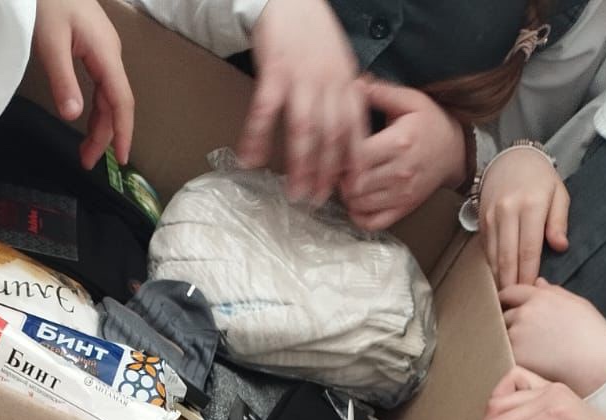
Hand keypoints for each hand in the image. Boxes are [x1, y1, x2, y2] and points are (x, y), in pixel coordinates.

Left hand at [33, 0, 133, 168]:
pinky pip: (101, 85)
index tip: (120, 161)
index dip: (123, 133)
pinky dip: (96, 108)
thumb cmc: (48, 1)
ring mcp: (103, 51)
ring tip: (85, 150)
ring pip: (108, 96)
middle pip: (115, 103)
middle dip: (105, 136)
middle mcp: (110, 54)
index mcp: (105, 53)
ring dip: (100, 125)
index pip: (121, 101)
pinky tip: (87, 119)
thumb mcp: (50, 41)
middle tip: (87, 162)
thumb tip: (72, 117)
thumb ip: (62, 79)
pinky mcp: (94, 49)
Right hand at [240, 0, 359, 204]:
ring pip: (304, 129)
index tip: (351, 188)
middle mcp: (328, 82)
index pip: (355, 128)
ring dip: (299, 164)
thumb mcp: (339, 63)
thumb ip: (342, 95)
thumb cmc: (311, 32)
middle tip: (317, 201)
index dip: (354, 161)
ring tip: (293, 191)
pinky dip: (257, 137)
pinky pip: (266, 110)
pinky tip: (250, 159)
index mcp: (346, 82)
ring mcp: (302, 77)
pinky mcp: (275, 70)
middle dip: (325, 172)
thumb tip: (342, 133)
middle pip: (331, 136)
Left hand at [340, 79, 468, 231]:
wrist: (456, 151)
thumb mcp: (411, 100)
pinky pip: (373, 222)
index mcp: (400, 142)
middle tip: (337, 166)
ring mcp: (403, 194)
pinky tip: (357, 200)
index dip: (339, 154)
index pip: (357, 156)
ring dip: (346, 195)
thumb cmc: (431, 123)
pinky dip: (358, 215)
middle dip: (339, 176)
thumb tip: (355, 84)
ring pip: (359, 204)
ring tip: (346, 180)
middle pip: (354, 184)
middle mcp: (401, 171)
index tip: (336, 148)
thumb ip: (381, 92)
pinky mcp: (404, 209)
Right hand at [479, 146, 569, 288]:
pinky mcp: (481, 221)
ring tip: (505, 297)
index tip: (531, 291)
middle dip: (511, 282)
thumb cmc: (540, 180)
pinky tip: (496, 279)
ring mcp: (491, 217)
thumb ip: (559, 221)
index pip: (529, 249)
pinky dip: (491, 266)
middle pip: (508, 257)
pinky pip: (486, 249)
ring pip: (493, 256)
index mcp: (531, 206)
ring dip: (498, 278)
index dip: (529, 274)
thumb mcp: (559, 194)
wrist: (511, 160)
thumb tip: (560, 247)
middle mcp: (508, 212)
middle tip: (515, 302)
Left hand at [501, 279, 605, 396]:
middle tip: (522, 335)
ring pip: (502, 335)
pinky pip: (504, 353)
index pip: (510, 292)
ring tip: (527, 350)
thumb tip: (538, 283)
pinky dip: (510, 356)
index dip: (507, 299)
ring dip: (509, 340)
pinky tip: (525, 362)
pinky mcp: (515, 356)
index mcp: (540, 297)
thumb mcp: (578, 304)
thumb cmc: (592, 335)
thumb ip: (554, 292)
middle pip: (504, 314)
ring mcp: (517, 335)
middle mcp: (525, 313)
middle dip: (509, 322)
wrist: (596, 365)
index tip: (506, 306)